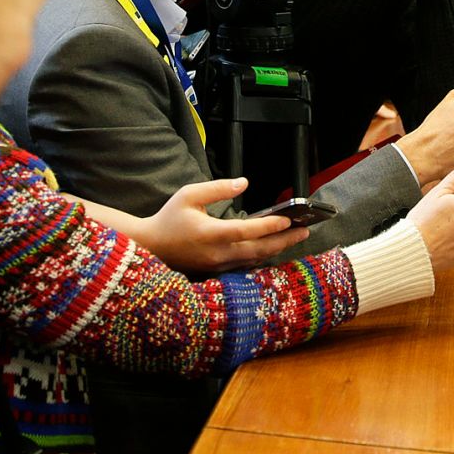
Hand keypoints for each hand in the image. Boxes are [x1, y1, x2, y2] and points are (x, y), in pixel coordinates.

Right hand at [136, 177, 309, 272]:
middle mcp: (217, 254)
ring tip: (294, 238)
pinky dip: (261, 256)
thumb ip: (218, 188)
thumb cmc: (168, 217)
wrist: (149, 247)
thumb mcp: (189, 194)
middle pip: (258, 249)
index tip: (288, 219)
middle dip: (283, 241)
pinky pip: (244, 265)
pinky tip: (272, 248)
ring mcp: (217, 266)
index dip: (270, 226)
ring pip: (254, 259)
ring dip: (275, 249)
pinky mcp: (216, 271)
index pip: (247, 231)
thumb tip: (244, 183)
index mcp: (210, 233)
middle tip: (304, 232)